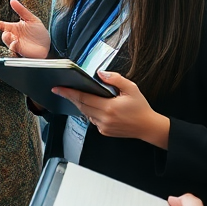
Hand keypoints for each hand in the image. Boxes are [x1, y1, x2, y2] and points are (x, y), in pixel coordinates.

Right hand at [0, 0, 50, 58]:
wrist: (47, 44)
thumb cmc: (39, 32)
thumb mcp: (32, 19)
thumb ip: (21, 10)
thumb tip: (12, 0)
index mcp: (16, 28)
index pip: (4, 25)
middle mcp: (15, 36)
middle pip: (4, 35)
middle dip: (4, 34)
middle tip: (7, 32)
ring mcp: (17, 44)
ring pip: (7, 42)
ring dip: (8, 39)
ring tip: (11, 36)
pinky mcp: (20, 51)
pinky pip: (14, 48)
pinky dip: (13, 45)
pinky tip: (17, 42)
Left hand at [54, 71, 169, 148]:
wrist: (148, 127)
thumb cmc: (140, 107)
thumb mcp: (131, 88)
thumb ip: (115, 79)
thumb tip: (100, 73)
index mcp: (109, 107)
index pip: (83, 98)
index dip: (69, 92)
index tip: (58, 88)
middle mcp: (104, 119)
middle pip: (81, 106)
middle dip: (71, 97)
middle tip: (61, 89)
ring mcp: (103, 127)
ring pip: (86, 113)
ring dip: (81, 104)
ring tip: (76, 94)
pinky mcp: (104, 131)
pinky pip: (92, 120)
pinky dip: (90, 112)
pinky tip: (93, 105)